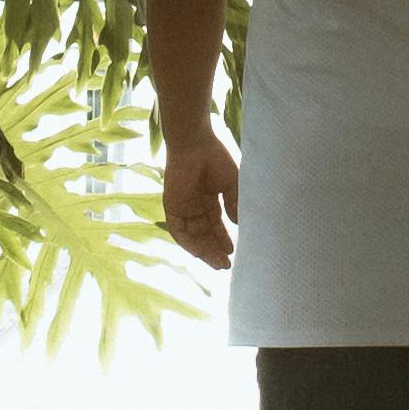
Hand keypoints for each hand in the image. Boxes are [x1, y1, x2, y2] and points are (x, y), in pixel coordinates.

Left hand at [162, 120, 240, 271]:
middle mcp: (194, 207)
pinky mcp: (171, 207)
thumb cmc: (214, 158)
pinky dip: (188, 243)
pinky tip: (200, 253)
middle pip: (203, 235)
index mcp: (208, 200)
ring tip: (218, 263)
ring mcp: (182, 208)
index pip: (214, 226)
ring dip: (203, 251)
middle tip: (226, 265)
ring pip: (192, 237)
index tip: (232, 252)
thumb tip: (237, 225)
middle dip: (214, 251)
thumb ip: (233, 204)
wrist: (195, 144)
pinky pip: (178, 231)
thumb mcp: (230, 184)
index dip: (222, 240)